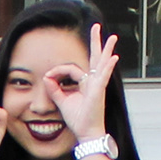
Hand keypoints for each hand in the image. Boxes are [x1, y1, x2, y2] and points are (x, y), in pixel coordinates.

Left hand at [50, 29, 121, 149]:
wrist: (86, 133)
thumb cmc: (78, 119)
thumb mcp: (62, 102)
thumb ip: (54, 89)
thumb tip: (46, 77)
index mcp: (85, 83)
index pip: (71, 69)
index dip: (58, 70)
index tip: (48, 77)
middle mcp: (93, 82)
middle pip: (95, 58)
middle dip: (95, 42)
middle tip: (96, 27)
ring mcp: (98, 86)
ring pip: (102, 64)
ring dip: (107, 50)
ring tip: (112, 37)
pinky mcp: (98, 92)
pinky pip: (103, 77)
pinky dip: (108, 67)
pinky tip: (114, 57)